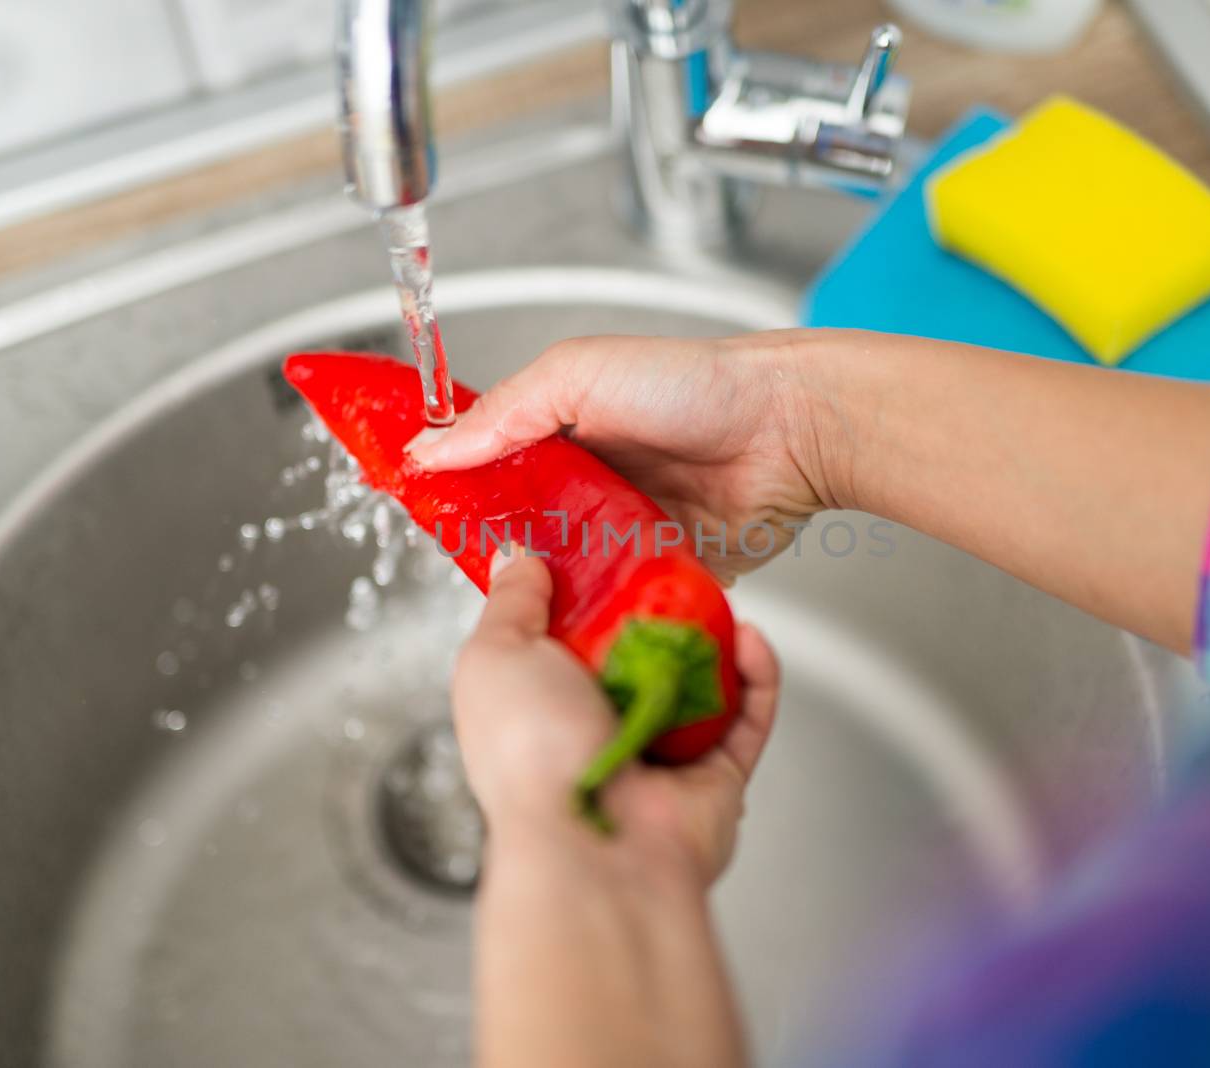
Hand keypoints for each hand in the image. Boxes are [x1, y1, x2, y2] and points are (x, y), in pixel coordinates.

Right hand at [409, 331, 840, 581]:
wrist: (789, 432)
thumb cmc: (696, 386)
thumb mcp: (578, 374)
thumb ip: (503, 412)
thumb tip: (431, 449)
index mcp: (562, 430)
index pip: (490, 464)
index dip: (454, 487)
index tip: (420, 509)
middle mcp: (588, 484)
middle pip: (521, 528)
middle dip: (498, 549)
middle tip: (479, 566)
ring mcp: (622, 532)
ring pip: (563, 572)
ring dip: (546, 587)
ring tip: (526, 602)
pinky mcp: (659, 572)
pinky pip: (615, 601)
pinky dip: (598, 610)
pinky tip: (575, 622)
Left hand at [452, 549, 779, 883]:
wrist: (594, 843)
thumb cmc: (531, 757)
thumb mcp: (495, 654)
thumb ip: (511, 603)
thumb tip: (518, 558)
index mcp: (542, 707)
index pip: (568, 641)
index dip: (591, 593)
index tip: (614, 547)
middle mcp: (600, 734)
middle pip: (644, 657)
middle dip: (665, 612)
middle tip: (680, 566)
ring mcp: (660, 757)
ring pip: (704, 684)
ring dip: (718, 639)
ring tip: (719, 598)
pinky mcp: (717, 778)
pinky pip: (748, 718)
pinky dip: (758, 677)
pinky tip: (752, 638)